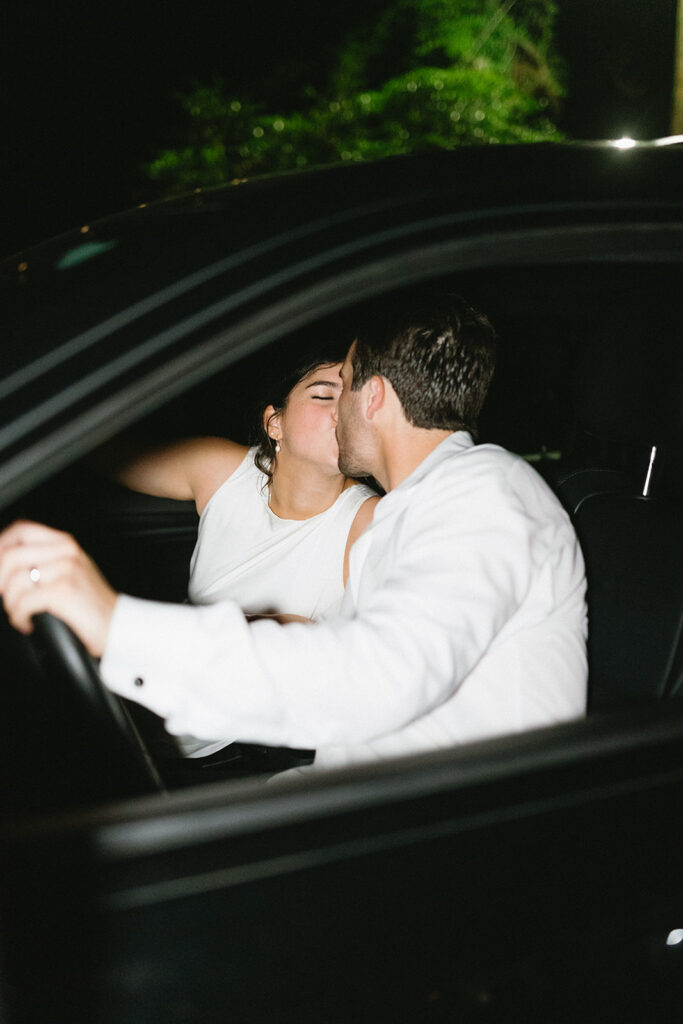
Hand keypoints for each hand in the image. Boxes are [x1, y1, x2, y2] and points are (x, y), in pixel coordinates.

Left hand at [0, 521, 117, 656]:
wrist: (118, 625)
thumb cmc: (92, 604)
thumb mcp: (72, 570)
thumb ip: (45, 559)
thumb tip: (6, 563)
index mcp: (65, 543)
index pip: (21, 530)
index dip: (0, 545)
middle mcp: (66, 551)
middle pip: (10, 555)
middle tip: (4, 596)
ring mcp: (65, 569)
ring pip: (13, 581)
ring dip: (10, 604)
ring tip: (19, 613)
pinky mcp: (63, 591)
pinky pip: (22, 602)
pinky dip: (18, 617)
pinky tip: (27, 623)